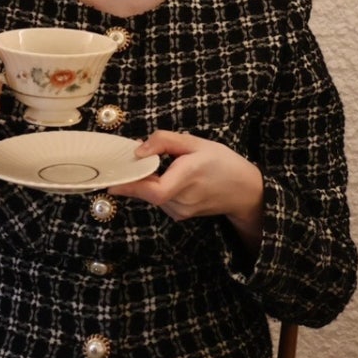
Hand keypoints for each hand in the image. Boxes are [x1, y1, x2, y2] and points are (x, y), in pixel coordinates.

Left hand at [109, 130, 263, 246]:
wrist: (244, 190)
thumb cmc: (221, 162)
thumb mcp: (195, 143)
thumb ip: (165, 141)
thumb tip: (138, 150)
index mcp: (188, 178)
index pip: (155, 191)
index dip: (131, 186)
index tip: (113, 180)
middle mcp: (182, 200)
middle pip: (147, 192)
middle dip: (134, 177)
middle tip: (125, 161)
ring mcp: (181, 211)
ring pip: (151, 196)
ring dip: (144, 181)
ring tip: (150, 163)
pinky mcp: (179, 215)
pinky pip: (158, 199)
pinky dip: (153, 187)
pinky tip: (162, 175)